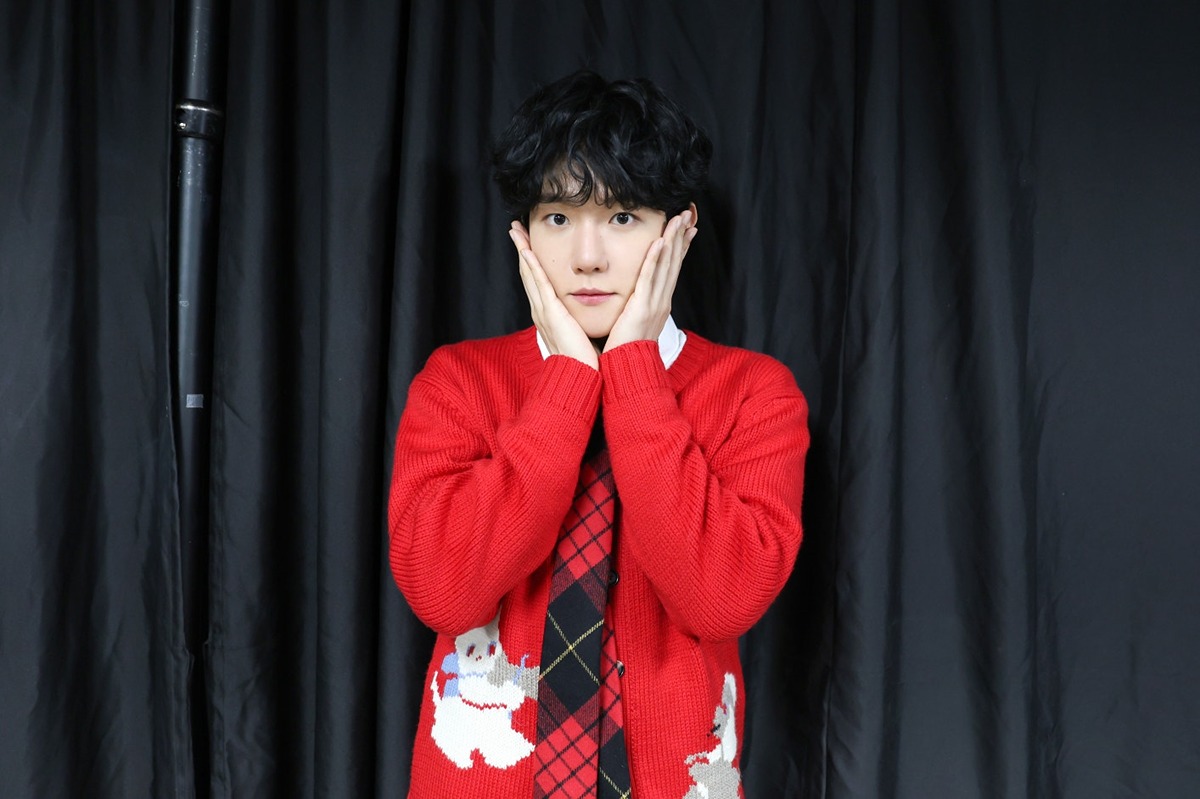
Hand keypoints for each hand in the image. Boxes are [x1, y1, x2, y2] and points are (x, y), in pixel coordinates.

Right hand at [509, 221, 598, 369]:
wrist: (581, 375)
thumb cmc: (584, 358)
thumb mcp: (581, 332)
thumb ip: (581, 319)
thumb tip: (591, 311)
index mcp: (549, 314)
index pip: (538, 281)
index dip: (531, 261)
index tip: (528, 243)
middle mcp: (541, 310)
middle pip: (528, 273)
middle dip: (522, 249)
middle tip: (515, 228)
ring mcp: (543, 310)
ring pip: (529, 273)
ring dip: (522, 250)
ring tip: (515, 230)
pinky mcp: (549, 311)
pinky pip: (538, 282)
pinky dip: (531, 264)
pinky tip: (527, 249)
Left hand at [603, 209, 697, 352]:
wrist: (627, 371)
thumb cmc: (626, 350)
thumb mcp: (634, 323)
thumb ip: (635, 307)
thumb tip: (633, 300)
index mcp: (659, 304)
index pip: (672, 270)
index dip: (680, 248)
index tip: (686, 229)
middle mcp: (661, 301)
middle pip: (674, 263)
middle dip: (681, 237)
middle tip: (687, 215)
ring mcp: (654, 304)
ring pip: (666, 266)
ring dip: (673, 241)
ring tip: (678, 219)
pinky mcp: (642, 307)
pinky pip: (650, 278)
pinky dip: (656, 259)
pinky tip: (660, 242)